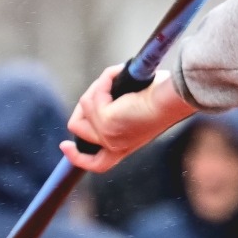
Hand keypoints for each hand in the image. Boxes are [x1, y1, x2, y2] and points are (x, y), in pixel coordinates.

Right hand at [60, 66, 195, 172]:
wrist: (173, 99)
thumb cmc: (164, 97)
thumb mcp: (138, 108)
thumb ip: (119, 108)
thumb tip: (106, 92)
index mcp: (124, 146)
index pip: (96, 163)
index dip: (77, 157)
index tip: (65, 145)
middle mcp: (115, 146)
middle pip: (78, 129)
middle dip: (85, 103)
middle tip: (102, 86)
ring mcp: (108, 136)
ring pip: (83, 107)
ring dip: (99, 86)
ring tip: (119, 76)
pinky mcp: (106, 122)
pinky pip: (93, 96)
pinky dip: (105, 79)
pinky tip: (119, 74)